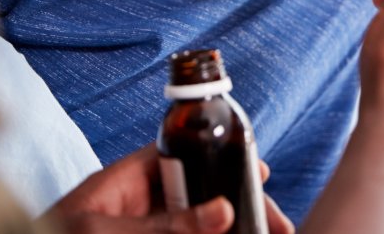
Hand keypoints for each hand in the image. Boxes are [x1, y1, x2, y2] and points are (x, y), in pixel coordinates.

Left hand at [47, 143, 293, 233]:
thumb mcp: (107, 229)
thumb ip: (165, 224)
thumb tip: (224, 211)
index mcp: (130, 178)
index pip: (187, 155)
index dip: (225, 159)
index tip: (260, 171)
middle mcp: (141, 202)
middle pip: (204, 195)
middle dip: (241, 205)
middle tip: (276, 225)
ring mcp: (142, 225)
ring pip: (199, 223)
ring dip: (230, 227)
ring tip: (264, 232)